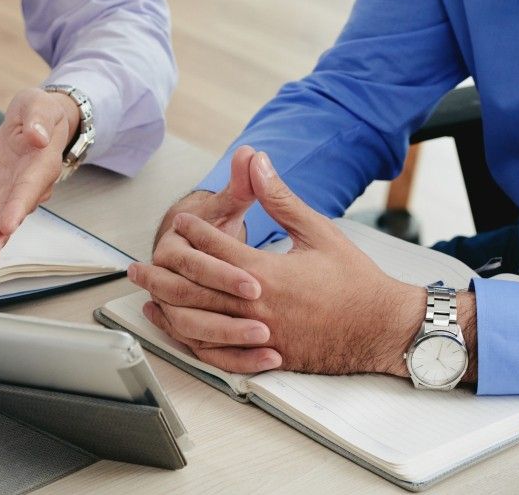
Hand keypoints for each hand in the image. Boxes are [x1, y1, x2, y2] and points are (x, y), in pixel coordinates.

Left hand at [0, 87, 79, 271]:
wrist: (37, 123)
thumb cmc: (40, 113)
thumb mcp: (39, 104)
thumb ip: (38, 118)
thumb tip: (36, 135)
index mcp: (40, 164)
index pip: (28, 188)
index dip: (17, 207)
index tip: (8, 224)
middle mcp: (29, 186)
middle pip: (14, 213)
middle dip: (0, 234)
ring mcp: (13, 195)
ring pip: (1, 223)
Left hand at [131, 151, 434, 375]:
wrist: (382, 328)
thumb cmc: (354, 279)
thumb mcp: (318, 230)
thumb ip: (280, 198)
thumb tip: (258, 162)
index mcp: (266, 272)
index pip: (214, 248)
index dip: (194, 231)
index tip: (180, 220)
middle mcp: (256, 306)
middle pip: (192, 287)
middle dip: (161, 272)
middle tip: (136, 264)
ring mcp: (257, 336)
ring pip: (197, 321)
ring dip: (165, 305)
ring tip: (144, 293)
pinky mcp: (263, 356)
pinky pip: (215, 352)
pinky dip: (189, 339)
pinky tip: (175, 327)